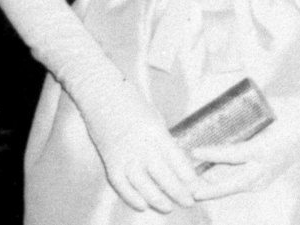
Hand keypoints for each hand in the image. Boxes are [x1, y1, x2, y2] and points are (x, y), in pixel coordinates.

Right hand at [81, 78, 199, 212]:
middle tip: (190, 201)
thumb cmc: (131, 102)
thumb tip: (176, 160)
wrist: (101, 92)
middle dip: (178, 191)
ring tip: (169, 207)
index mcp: (156, 131)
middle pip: (163, 174)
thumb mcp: (154, 117)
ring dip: (157, 198)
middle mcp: (141, 144)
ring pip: (142, 183)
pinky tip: (142, 205)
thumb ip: (163, 138)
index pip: (176, 159)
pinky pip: (121, 183)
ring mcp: (124, 153)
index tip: (199, 186)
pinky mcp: (109, 159)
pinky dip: (131, 196)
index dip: (188, 176)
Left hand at [191, 80, 299, 200]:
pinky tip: (216, 179)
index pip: (233, 155)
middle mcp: (268, 166)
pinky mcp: (271, 175)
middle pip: (232, 184)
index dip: (211, 155)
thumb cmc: (294, 108)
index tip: (194, 152)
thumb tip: (219, 110)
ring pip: (238, 186)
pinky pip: (246, 183)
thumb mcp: (269, 108)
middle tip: (190, 190)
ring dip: (218, 188)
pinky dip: (230, 183)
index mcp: (266, 148)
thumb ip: (245, 113)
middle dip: (210, 190)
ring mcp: (271, 173)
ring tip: (197, 185)